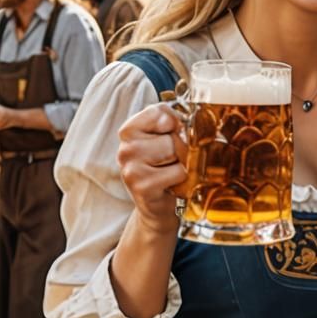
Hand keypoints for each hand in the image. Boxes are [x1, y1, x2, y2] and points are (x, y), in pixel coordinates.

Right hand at [117, 103, 187, 230]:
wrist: (158, 205)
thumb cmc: (164, 167)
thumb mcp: (165, 137)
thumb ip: (174, 121)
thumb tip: (191, 120)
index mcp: (129, 131)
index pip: (159, 112)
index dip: (174, 124)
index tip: (170, 136)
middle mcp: (125, 149)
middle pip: (172, 136)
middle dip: (181, 148)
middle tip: (171, 161)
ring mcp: (132, 168)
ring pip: (176, 151)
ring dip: (182, 163)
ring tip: (170, 171)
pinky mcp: (143, 186)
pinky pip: (178, 171)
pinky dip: (182, 178)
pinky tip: (171, 184)